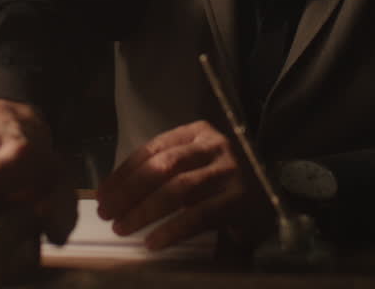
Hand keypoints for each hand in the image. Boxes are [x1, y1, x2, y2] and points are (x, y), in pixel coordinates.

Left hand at [94, 120, 265, 249]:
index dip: (124, 172)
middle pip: (163, 166)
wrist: (271, 193)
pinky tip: (153, 242)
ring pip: (178, 189)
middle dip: (129, 191)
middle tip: (107, 212)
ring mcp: (229, 171)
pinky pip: (199, 215)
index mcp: (198, 132)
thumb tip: (117, 194)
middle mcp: (214, 145)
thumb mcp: (194, 164)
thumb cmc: (222, 180)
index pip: (152, 148)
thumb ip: (165, 170)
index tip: (103, 193)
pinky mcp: (239, 200)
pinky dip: (172, 229)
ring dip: (145, 210)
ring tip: (124, 226)